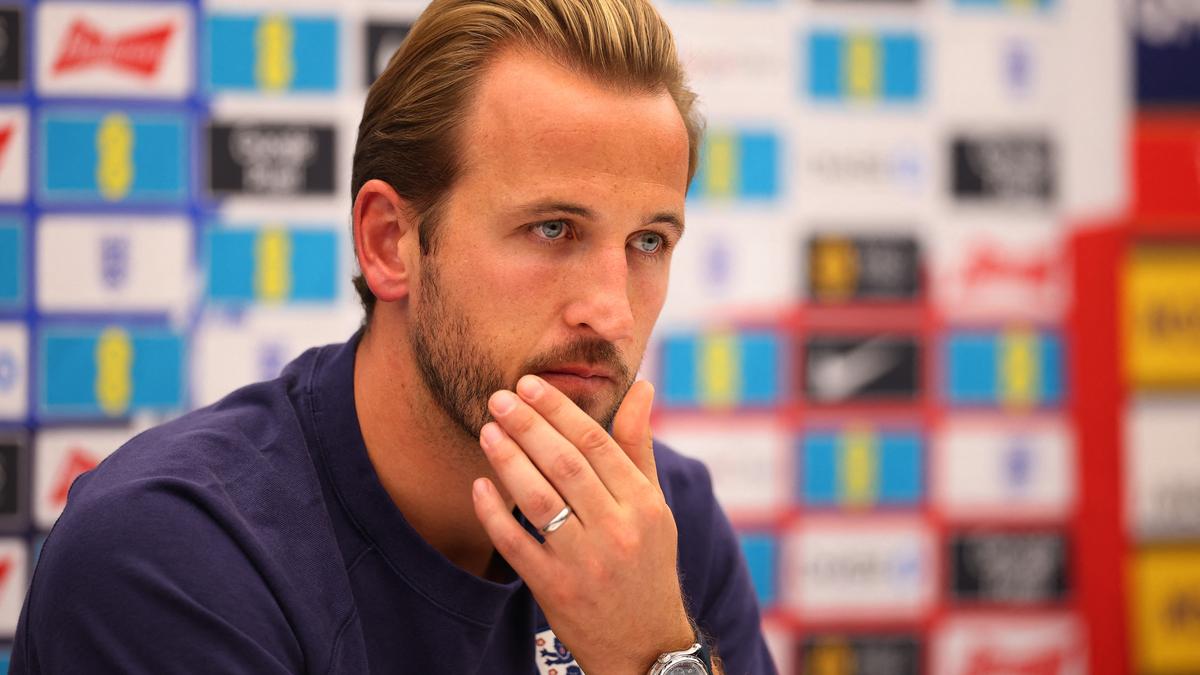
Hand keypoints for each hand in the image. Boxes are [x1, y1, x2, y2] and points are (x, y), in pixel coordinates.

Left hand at [471, 375, 694, 674]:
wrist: (644, 644)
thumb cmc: (646, 562)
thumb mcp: (654, 506)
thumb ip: (638, 447)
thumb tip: (640, 387)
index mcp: (644, 505)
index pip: (597, 444)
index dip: (560, 410)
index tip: (530, 384)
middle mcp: (617, 531)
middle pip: (566, 465)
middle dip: (529, 426)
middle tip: (499, 398)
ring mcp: (584, 563)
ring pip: (540, 500)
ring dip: (509, 461)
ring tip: (487, 431)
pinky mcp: (555, 590)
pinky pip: (516, 544)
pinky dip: (494, 513)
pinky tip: (479, 486)